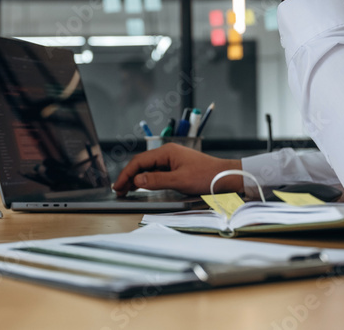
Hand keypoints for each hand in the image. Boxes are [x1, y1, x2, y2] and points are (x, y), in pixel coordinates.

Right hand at [112, 144, 243, 196]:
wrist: (225, 176)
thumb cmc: (206, 176)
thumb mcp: (179, 180)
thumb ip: (156, 180)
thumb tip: (137, 179)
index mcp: (166, 151)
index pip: (139, 161)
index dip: (126, 174)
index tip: (118, 186)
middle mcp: (167, 153)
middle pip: (142, 163)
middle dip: (128, 176)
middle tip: (118, 190)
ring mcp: (171, 159)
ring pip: (148, 168)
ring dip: (136, 178)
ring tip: (125, 190)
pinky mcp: (176, 166)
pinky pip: (156, 171)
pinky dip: (146, 179)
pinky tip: (140, 186)